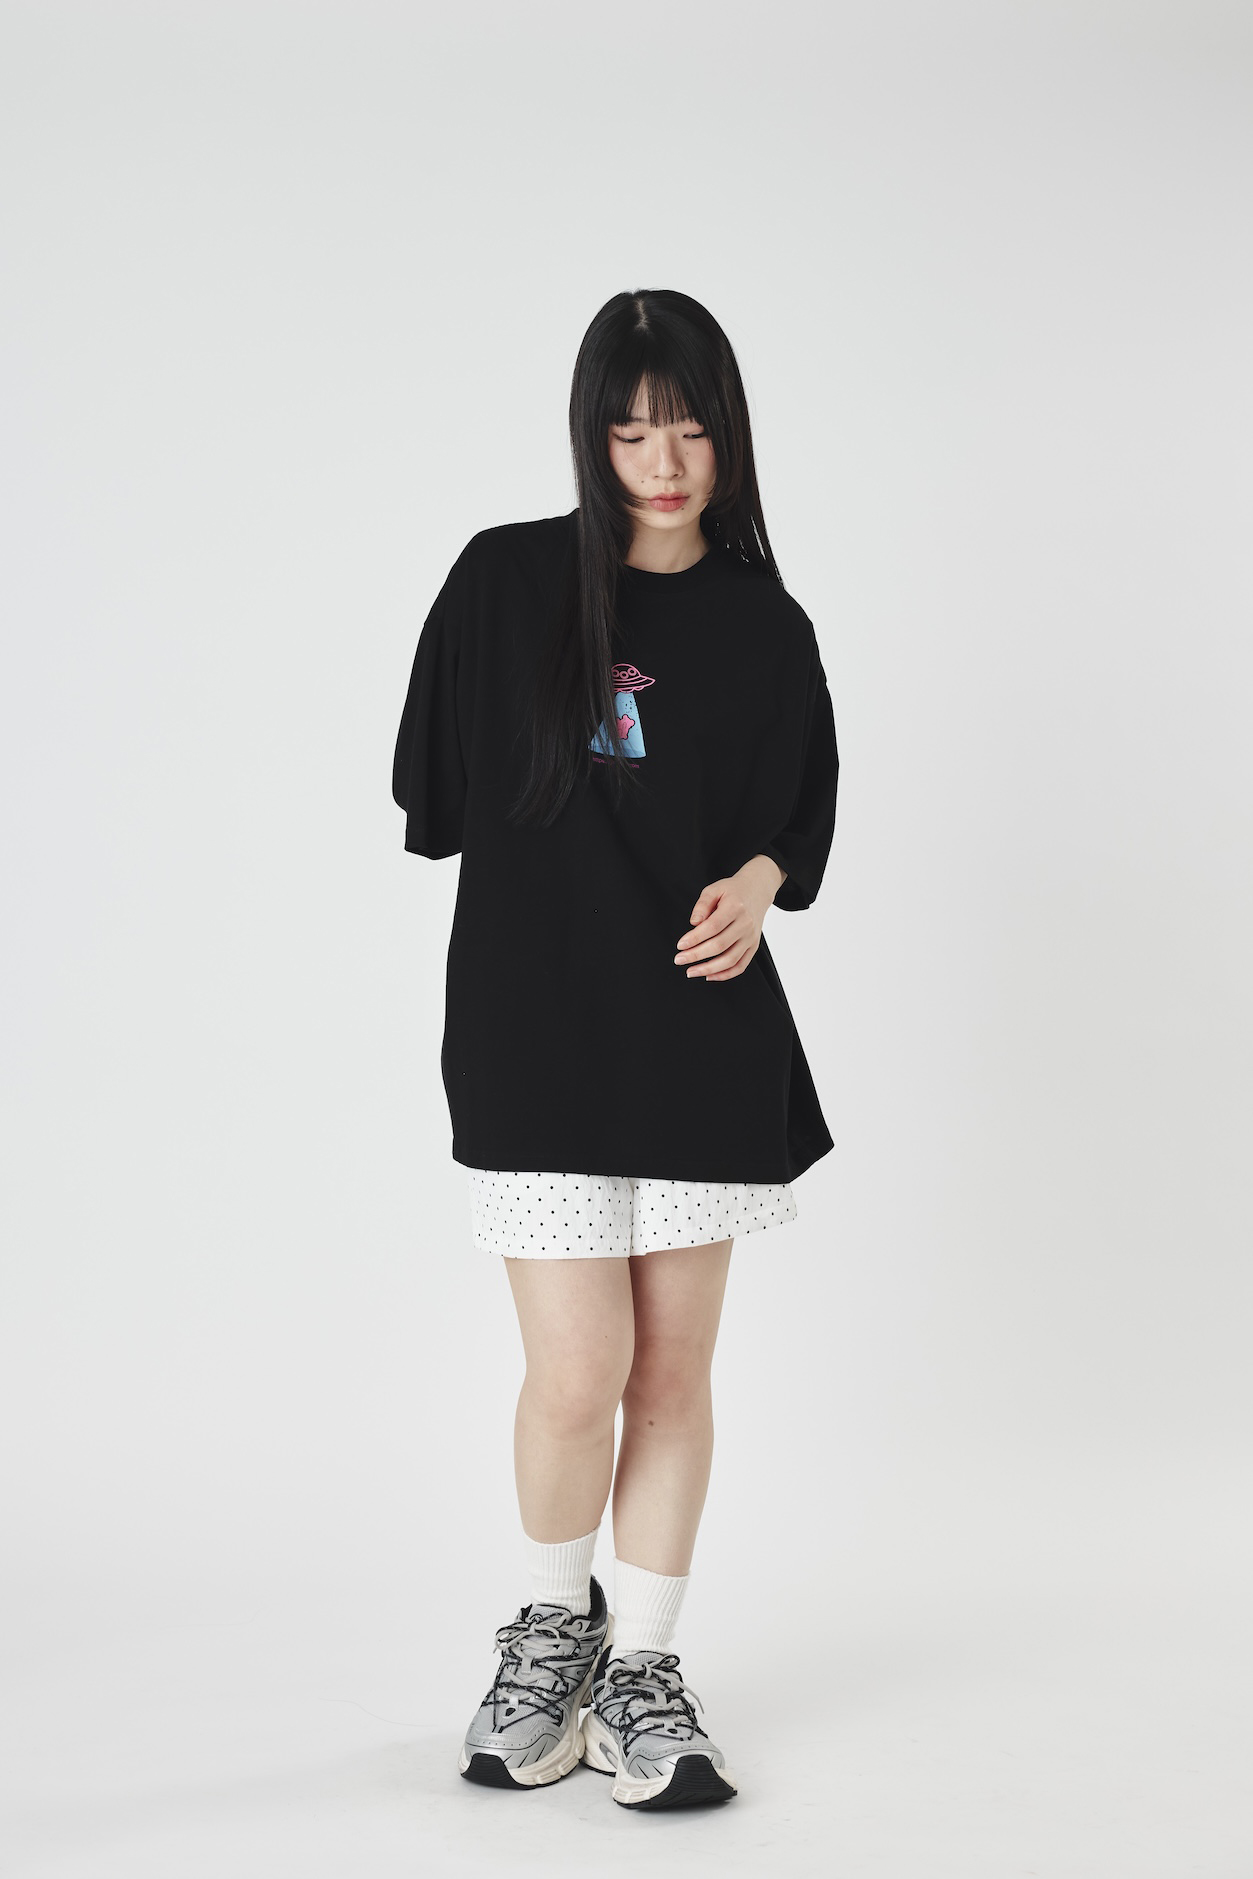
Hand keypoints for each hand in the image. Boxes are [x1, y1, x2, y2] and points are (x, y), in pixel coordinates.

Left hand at [674, 855, 786, 981]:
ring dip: (708, 969)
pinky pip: (740, 966)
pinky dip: (725, 974)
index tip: (680, 945)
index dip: (695, 938)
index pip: (712, 927)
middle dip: (696, 955)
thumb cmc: (733, 891)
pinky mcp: (754, 946)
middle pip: (720, 945)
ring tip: (691, 971)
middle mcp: (746, 924)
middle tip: (679, 959)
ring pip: (730, 960)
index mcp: (735, 907)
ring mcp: (751, 937)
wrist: (757, 891)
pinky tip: (709, 975)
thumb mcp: (714, 889)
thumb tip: (694, 923)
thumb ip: (702, 905)